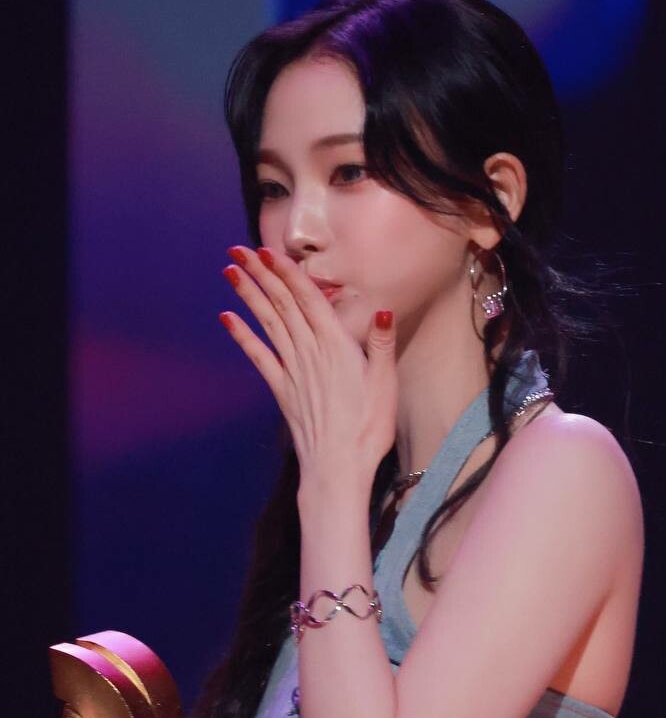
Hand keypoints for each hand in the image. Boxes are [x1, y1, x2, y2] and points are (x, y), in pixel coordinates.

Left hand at [219, 245, 397, 483]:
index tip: (268, 250)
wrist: (339, 468)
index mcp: (337, 347)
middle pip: (282, 305)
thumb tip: (383, 310)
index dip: (288, 274)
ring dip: (249, 295)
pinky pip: (259, 356)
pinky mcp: (282, 390)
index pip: (308, 300)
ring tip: (231, 271)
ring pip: (268, 323)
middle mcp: (310, 353)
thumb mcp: (386, 386)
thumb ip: (381, 345)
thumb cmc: (368, 429)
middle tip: (239, 248)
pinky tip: (227, 318)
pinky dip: (242, 336)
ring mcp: (293, 371)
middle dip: (261, 275)